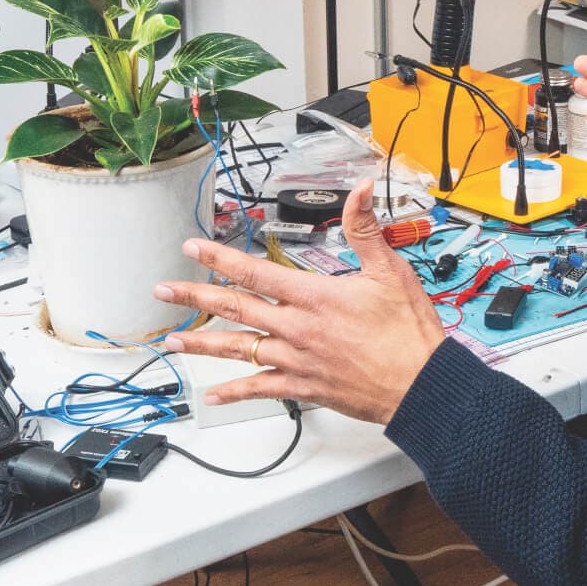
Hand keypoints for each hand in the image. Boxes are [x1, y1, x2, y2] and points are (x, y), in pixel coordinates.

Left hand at [155, 180, 445, 422]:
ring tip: (172, 342)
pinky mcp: (304, 387)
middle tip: (163, 291)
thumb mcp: (390, 271)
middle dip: (194, 298)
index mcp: (314, 297)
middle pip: (235, 309)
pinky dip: (234, 392)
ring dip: (202, 344)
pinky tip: (212, 394)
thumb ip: (365, 230)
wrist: (422, 386)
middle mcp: (297, 329)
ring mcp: (297, 360)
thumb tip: (358, 191)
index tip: (193, 248)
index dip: (220, 258)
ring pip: (239, 349)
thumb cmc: (408, 333)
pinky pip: (261, 389)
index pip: (255, 272)